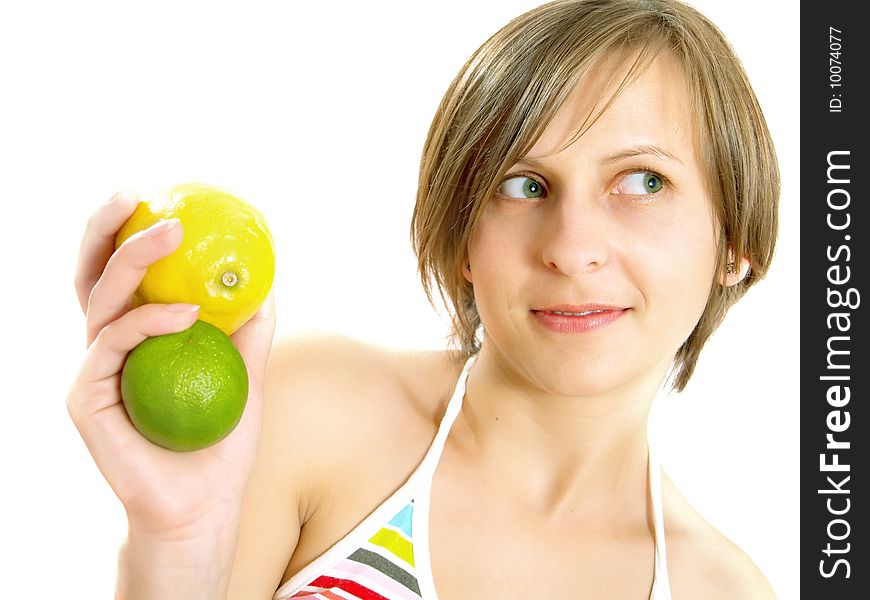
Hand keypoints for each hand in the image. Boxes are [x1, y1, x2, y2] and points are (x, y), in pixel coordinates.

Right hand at [68, 191, 275, 539]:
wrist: (204, 501)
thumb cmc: (221, 437)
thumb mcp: (245, 372)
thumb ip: (248, 329)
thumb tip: (267, 280)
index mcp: (136, 335)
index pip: (121, 273)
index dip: (127, 230)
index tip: (154, 193)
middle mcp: (106, 345)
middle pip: (92, 272)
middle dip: (108, 226)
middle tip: (137, 193)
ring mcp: (92, 369)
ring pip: (99, 298)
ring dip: (132, 258)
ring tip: (170, 232)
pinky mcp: (85, 396)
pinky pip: (114, 343)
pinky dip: (149, 321)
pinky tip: (186, 313)